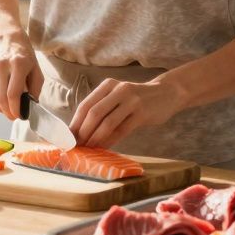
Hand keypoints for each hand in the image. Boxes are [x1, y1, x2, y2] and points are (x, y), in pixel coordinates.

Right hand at [0, 36, 43, 120]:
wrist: (7, 41)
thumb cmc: (24, 58)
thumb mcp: (36, 70)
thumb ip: (35, 89)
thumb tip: (28, 107)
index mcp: (17, 64)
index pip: (13, 94)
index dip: (16, 109)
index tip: (20, 115)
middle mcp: (1, 66)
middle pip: (1, 99)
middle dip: (9, 112)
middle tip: (15, 116)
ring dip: (2, 109)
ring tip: (11, 107)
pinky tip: (3, 96)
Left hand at [69, 78, 185, 148]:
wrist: (167, 93)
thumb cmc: (137, 99)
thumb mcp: (118, 95)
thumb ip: (102, 107)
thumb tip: (80, 130)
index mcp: (108, 85)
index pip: (86, 105)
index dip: (75, 123)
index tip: (68, 137)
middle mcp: (118, 90)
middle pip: (94, 113)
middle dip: (83, 132)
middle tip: (77, 146)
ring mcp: (131, 101)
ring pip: (107, 123)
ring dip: (96, 138)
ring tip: (89, 148)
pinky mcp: (142, 113)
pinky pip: (122, 130)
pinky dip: (111, 141)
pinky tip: (105, 148)